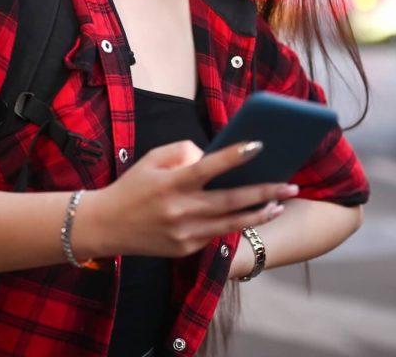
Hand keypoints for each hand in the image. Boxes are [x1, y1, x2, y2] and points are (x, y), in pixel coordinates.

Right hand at [73, 140, 298, 260]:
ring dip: (258, 214)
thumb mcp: (151, 159)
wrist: (105, 226)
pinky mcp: (185, 249)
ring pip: (231, 224)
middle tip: (290, 185)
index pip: (208, 167)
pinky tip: (250, 214)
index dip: (234, 156)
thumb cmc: (132, 186)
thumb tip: (212, 155)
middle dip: (264, 192)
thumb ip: (182, 152)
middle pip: (230, 201)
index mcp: (170, 183)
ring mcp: (184, 234)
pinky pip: (215, 234)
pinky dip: (233, 223)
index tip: (258, 145)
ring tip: (280, 205)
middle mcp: (179, 210)